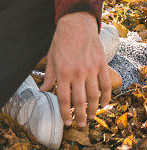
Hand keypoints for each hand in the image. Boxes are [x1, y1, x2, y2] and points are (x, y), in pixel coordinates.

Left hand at [41, 12, 110, 127]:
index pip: (63, 99)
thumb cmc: (61, 42)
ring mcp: (91, 70)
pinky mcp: (102, 65)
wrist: (76, 25)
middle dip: (80, 116)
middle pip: (80, 101)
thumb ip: (49, 76)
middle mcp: (77, 73)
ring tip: (90, 117)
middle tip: (81, 125)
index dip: (65, 113)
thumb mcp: (51, 58)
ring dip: (93, 109)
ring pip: (94, 96)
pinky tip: (103, 104)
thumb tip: (43, 90)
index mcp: (62, 72)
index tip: (67, 122)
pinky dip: (106, 97)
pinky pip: (106, 85)